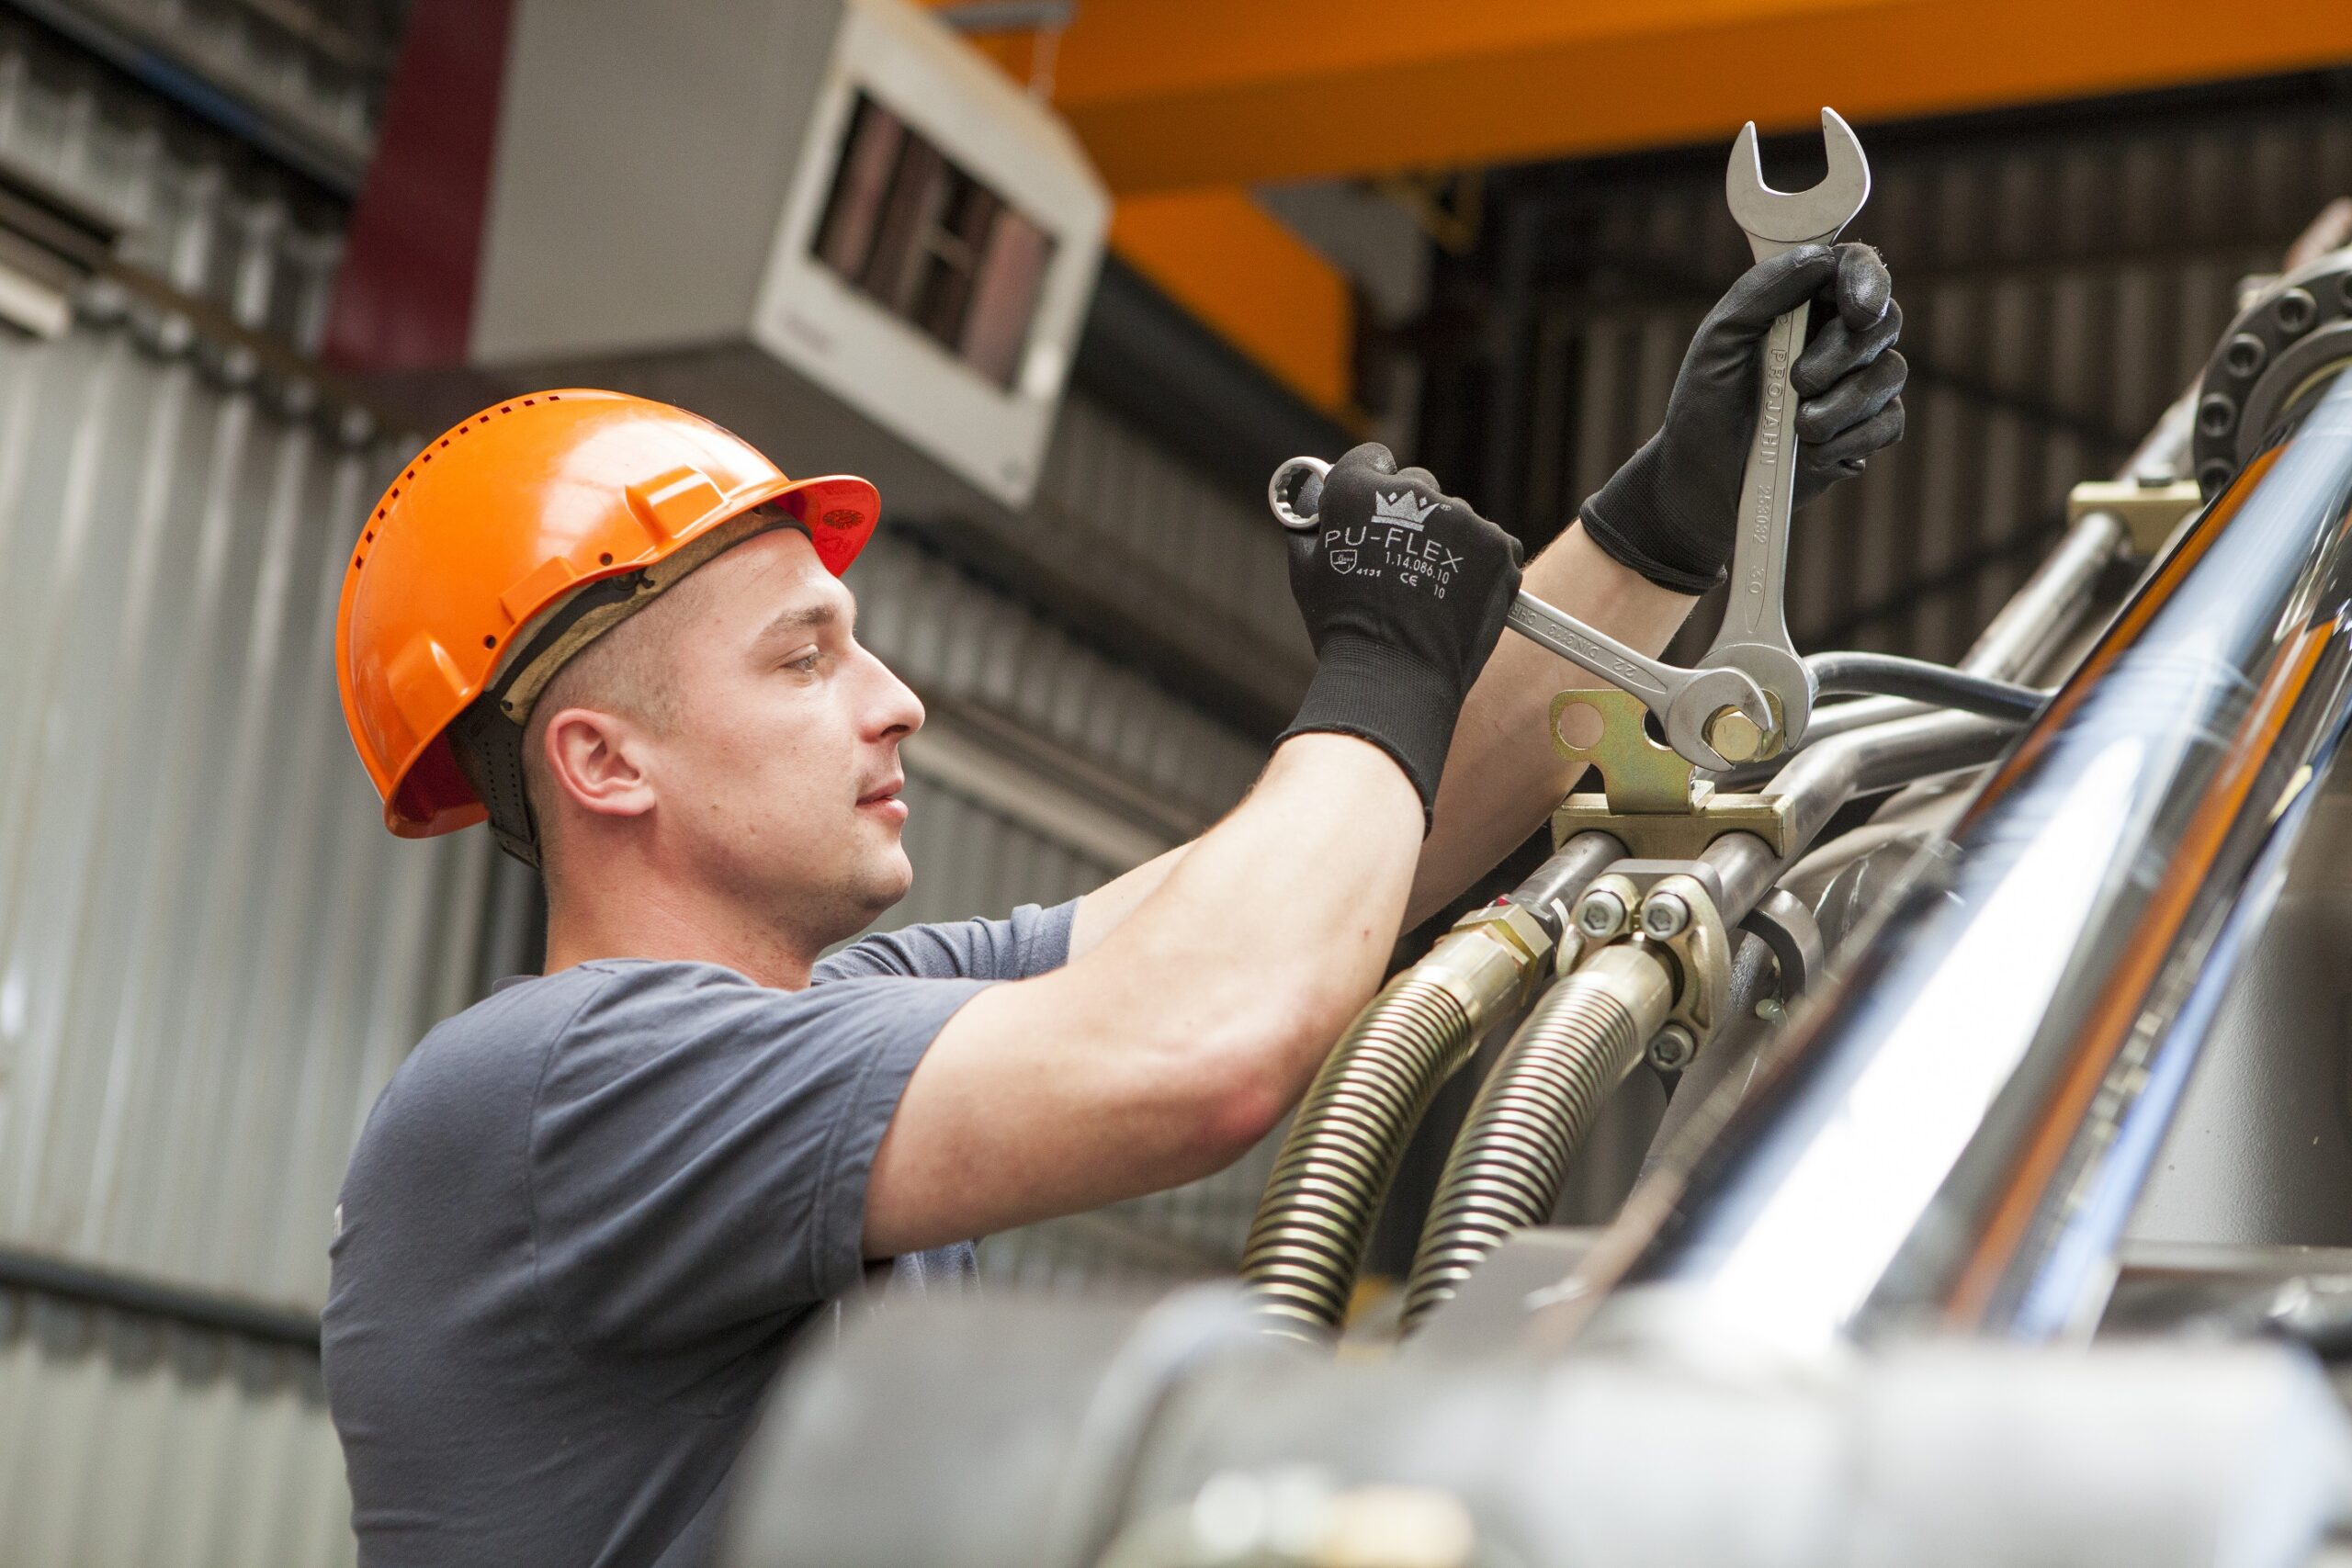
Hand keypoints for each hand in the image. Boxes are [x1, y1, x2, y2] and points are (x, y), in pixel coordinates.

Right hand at [1278, 443, 1523, 823]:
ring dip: (1444, 542)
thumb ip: (1315, 528)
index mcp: (1358, 490)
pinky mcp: (1496, 544)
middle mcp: (1412, 492)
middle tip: (1399, 561)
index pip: (1371, 458)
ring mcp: (1461, 517)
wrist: (1396, 674)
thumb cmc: (1344, 630)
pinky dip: (1476, 565)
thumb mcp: (1307, 573)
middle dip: (1408, 515)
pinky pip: (1486, 544)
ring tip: (1429, 592)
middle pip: (1415, 487)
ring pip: (1453, 519)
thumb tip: (1318, 512)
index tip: (1372, 505)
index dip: (1369, 481)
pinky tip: (1456, 598)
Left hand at [1580, 241, 1907, 593]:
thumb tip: (1819, 258)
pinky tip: (1812, 452)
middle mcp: (1841, 336)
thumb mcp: (1720, 340)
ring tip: (1797, 427)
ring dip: (1841, 404)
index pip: (1857, 268)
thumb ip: (1763, 291)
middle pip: (1884, 321)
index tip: (1855, 310)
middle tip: (1797, 381)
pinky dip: (1849, 439)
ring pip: (1890, 373)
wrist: (1703, 481)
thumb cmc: (1706, 403)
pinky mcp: (1868, 430)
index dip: (1867, 281)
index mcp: (1807, 302)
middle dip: (1843, 353)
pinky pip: (1889, 423)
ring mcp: (1859, 383)